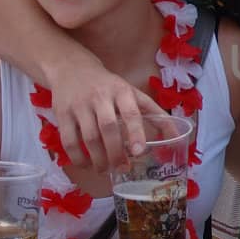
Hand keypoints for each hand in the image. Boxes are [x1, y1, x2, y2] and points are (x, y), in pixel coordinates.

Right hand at [48, 58, 165, 173]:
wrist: (71, 69)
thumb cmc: (109, 86)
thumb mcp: (132, 93)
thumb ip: (154, 113)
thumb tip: (177, 137)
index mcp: (121, 91)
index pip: (130, 112)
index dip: (136, 132)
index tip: (139, 152)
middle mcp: (100, 97)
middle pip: (108, 129)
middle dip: (116, 153)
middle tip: (123, 168)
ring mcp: (79, 106)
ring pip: (88, 138)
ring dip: (99, 159)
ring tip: (106, 170)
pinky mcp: (62, 114)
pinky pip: (69, 141)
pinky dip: (78, 158)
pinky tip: (88, 165)